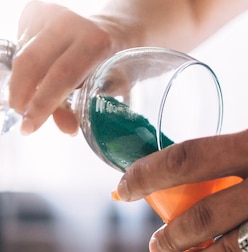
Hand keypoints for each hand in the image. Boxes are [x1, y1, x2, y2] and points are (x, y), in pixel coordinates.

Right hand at [9, 0, 120, 133]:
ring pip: (23, 55)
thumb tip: (67, 129)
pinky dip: (26, 68)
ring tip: (33, 96)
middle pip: (31, 63)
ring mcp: (50, 13)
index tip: (29, 126)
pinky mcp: (35, 11)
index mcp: (94, 42)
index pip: (61, 76)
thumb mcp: (103, 90)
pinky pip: (21, 46)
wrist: (111, 31)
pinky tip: (39, 73)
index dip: (42, 104)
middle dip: (21, 94)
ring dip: (24, 82)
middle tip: (22, 115)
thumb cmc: (110, 66)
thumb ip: (81, 108)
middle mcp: (70, 23)